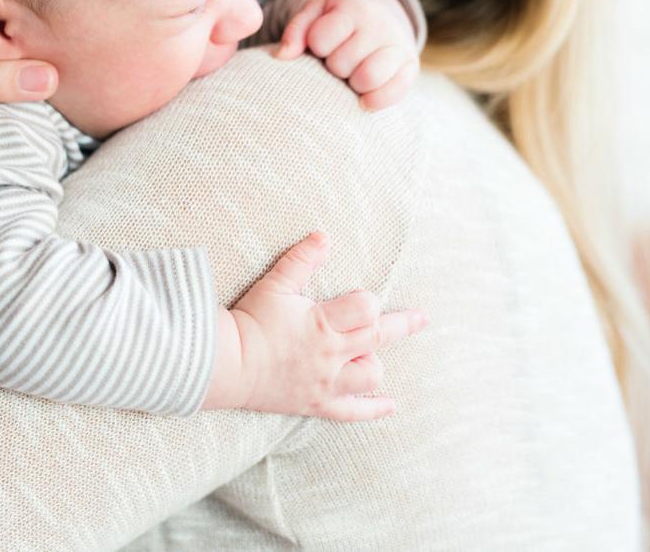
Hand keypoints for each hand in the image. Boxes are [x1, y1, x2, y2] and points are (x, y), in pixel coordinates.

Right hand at [204, 233, 427, 419]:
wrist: (227, 364)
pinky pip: (353, 412)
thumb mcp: (274, 284)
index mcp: (323, 324)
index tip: (359, 299)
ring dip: (375, 362)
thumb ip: (301, 260)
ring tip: (370, 353)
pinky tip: (390, 405)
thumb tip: (324, 236)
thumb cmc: (250, 321)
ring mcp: (326, 382)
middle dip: (403, 325)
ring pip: (371, 375)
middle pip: (379, 338)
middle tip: (422, 318)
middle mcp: (331, 354)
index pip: (366, 309)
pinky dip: (374, 409)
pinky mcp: (317, 403)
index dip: (368, 301)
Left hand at [275, 0, 419, 110]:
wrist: (383, 11)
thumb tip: (282, 56)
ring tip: (352, 74)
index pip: (320, 40)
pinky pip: (393, 93)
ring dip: (353, 83)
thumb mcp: (315, 13)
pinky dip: (375, 100)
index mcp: (352, 7)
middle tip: (339, 60)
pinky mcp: (411, 65)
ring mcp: (398, 44)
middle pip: (341, 64)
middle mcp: (379, 24)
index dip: (317, 48)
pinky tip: (364, 98)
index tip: (322, 44)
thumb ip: (296, 31)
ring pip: (367, 79)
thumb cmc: (339, 19)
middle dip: (334, 67)